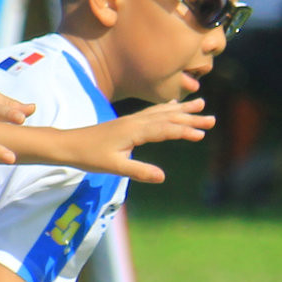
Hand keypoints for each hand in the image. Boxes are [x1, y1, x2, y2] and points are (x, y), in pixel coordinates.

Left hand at [67, 99, 214, 182]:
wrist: (69, 145)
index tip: (202, 133)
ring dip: (182, 109)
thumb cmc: (90, 157)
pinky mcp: (128, 122)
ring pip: (162, 112)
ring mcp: (132, 120)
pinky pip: (153, 112)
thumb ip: (139, 171)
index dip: (184, 131)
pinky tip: (173, 106)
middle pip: (168, 117)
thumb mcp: (115, 168)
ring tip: (200, 104)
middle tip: (212, 119)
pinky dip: (166, 108)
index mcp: (135, 131)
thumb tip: (163, 177)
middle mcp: (136, 121)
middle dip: (190, 118)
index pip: (166, 129)